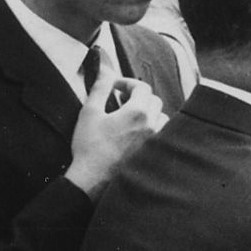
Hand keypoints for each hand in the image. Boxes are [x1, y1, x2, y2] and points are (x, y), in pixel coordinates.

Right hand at [66, 55, 166, 195]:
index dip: (128, 83)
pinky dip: (152, 130)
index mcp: (138, 113)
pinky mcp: (153, 156)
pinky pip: (161, 136)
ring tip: (130, 117)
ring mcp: (155, 143)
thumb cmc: (90, 147)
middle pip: (154, 101)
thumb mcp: (90, 112)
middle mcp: (152, 126)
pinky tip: (135, 135)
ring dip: (148, 113)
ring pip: (161, 118)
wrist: (93, 180)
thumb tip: (106, 70)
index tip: (115, 87)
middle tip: (121, 100)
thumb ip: (100, 88)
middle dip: (139, 96)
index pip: (142, 87)